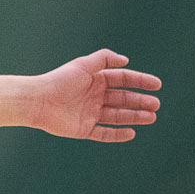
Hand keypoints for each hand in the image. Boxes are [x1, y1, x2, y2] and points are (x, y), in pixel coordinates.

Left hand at [31, 49, 161, 141]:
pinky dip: (117, 134)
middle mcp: (94, 97)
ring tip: (151, 117)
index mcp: (95, 80)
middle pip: (123, 99)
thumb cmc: (59, 80)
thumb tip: (126, 60)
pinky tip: (131, 132)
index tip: (157, 85)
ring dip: (134, 116)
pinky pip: (104, 133)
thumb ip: (104, 59)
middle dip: (140, 101)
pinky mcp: (83, 129)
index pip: (123, 80)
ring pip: (117, 116)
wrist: (38, 101)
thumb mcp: (82, 65)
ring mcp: (90, 113)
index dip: (140, 82)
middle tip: (156, 105)